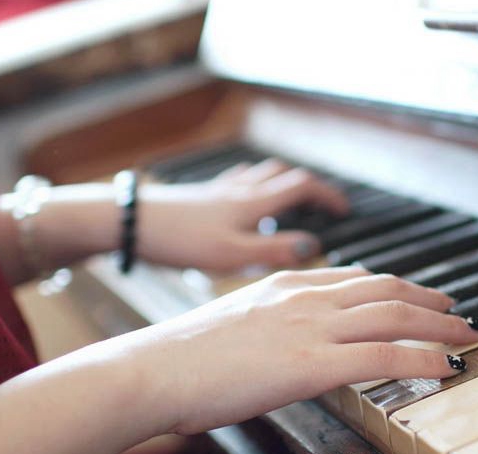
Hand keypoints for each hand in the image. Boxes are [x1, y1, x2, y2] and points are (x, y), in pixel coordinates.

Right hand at [87, 267, 477, 434]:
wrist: (152, 370)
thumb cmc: (177, 359)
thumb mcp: (229, 327)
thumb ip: (264, 329)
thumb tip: (278, 351)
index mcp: (281, 284)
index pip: (352, 277)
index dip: (392, 285)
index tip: (415, 294)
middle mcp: (302, 296)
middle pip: (384, 288)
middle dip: (428, 298)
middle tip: (456, 310)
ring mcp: (309, 327)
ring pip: (394, 315)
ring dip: (438, 324)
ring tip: (464, 334)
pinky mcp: (311, 363)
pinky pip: (384, 356)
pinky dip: (422, 358)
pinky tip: (444, 366)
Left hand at [136, 159, 348, 270]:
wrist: (132, 223)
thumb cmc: (179, 241)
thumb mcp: (232, 255)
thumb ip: (274, 251)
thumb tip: (313, 247)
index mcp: (254, 203)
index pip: (303, 186)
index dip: (328, 195)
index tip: (344, 210)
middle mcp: (240, 190)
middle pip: (285, 175)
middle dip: (308, 187)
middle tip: (321, 206)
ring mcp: (219, 190)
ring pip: (261, 175)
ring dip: (281, 183)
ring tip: (290, 202)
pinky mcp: (200, 196)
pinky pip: (236, 181)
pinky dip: (251, 185)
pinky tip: (243, 199)